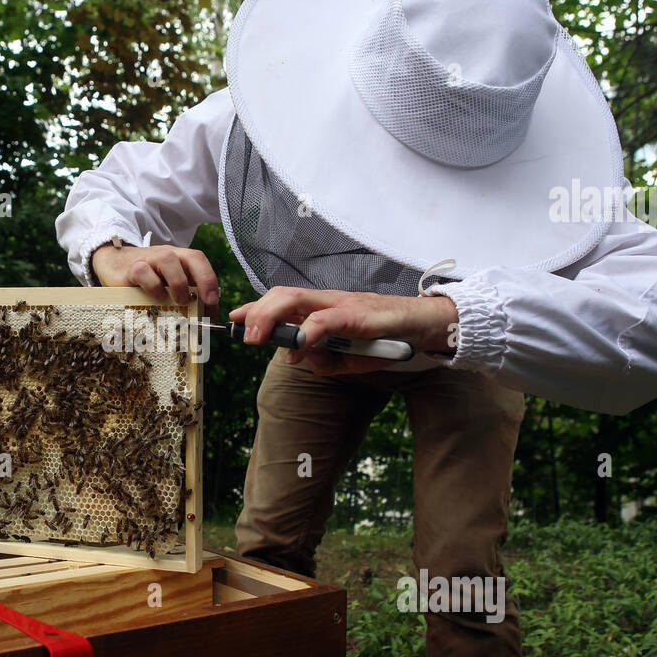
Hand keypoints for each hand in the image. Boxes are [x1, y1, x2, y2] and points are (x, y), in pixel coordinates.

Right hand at [91, 242, 219, 316]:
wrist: (114, 263)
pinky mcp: (131, 268)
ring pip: (168, 260)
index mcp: (180, 258)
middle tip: (206, 302)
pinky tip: (156, 298)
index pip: (200, 261)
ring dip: (178, 284)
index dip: (210, 281)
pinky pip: (143, 272)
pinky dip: (153, 287)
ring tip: (180, 302)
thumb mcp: (168, 284)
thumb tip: (206, 319)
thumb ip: (186, 295)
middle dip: (204, 280)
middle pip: (192, 257)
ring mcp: (149, 259)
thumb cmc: (147, 278)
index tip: (213, 303)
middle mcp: (167, 255)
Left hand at [229, 287, 458, 374]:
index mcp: (322, 308)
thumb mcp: (350, 357)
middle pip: (282, 295)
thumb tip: (301, 361)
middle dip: (257, 312)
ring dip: (271, 318)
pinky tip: (298, 347)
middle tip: (242, 335)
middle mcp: (327, 301)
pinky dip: (308, 333)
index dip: (256, 308)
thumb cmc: (385, 337)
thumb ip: (326, 361)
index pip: (282, 301)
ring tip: (258, 339)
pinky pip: (327, 320)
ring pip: (296, 300)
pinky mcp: (358, 315)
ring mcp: (342, 304)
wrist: (423, 325)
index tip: (233, 319)